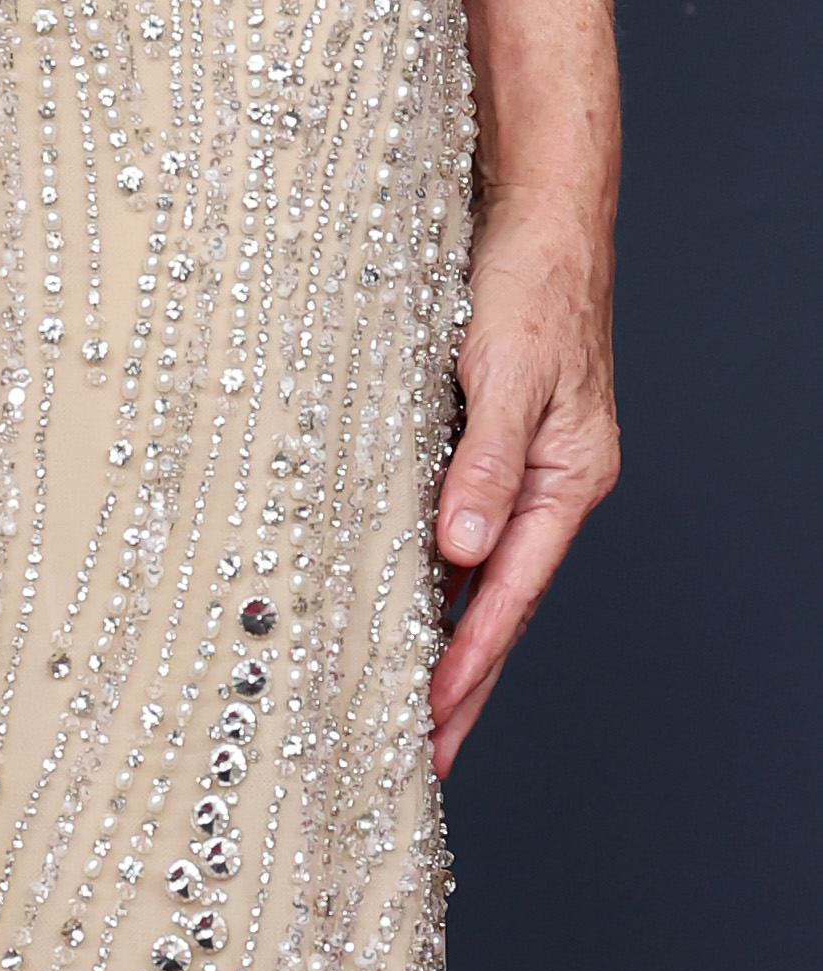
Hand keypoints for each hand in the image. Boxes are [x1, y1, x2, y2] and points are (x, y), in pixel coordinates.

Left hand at [430, 186, 617, 773]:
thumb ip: (486, 462)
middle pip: (500, 604)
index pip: (510, 596)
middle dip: (462, 681)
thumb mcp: (507, 370)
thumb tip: (462, 555)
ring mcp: (518, 467)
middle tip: (420, 757)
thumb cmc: (530, 282)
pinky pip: (458, 525)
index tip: (432, 725)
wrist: (536, 213)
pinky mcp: (484, 440)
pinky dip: (432, 570)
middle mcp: (548, 485)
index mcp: (569, 481)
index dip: (469, 663)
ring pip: (478, 571)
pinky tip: (402, 598)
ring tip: (405, 703)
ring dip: (444, 633)